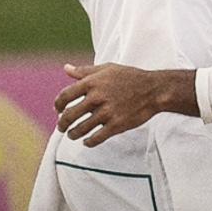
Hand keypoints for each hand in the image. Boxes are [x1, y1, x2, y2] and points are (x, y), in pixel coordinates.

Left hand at [55, 63, 198, 146]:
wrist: (154, 90)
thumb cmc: (130, 77)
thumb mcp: (107, 69)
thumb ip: (85, 71)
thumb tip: (66, 68)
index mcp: (92, 82)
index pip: (64, 96)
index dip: (57, 105)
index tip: (57, 110)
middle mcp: (97, 97)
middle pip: (69, 115)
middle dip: (61, 124)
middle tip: (62, 127)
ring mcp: (107, 113)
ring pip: (80, 129)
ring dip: (72, 134)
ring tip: (72, 135)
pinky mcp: (116, 125)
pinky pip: (95, 139)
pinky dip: (88, 142)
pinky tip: (87, 141)